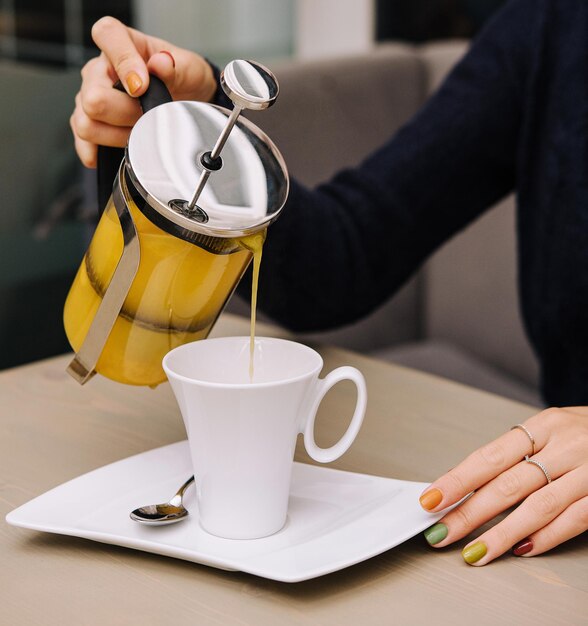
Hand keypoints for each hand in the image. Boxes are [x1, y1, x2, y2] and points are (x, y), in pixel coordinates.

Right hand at [70, 16, 216, 167]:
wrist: (185, 101)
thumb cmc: (181, 78)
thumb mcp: (189, 69)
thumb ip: (175, 67)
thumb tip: (161, 63)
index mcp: (121, 42)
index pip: (107, 34)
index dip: (124, 63)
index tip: (143, 86)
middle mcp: (99, 68)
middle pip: (94, 98)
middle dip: (127, 114)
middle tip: (149, 115)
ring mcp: (89, 95)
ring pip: (87, 123)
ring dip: (118, 135)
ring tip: (140, 129)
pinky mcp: (89, 121)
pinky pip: (82, 140)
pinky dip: (100, 150)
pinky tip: (120, 148)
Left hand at [420, 407, 587, 564]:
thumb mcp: (553, 429)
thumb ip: (519, 453)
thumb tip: (468, 482)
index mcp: (544, 425)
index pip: (490, 455)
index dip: (457, 480)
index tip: (431, 499)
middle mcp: (566, 446)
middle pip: (508, 484)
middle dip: (470, 512)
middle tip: (442, 532)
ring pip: (538, 507)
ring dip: (502, 533)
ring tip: (475, 551)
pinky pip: (575, 520)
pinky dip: (545, 537)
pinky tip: (521, 548)